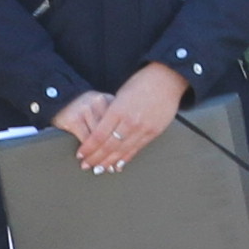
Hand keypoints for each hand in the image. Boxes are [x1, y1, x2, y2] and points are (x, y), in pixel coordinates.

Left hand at [67, 60, 187, 173]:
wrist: (167, 78)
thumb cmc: (142, 82)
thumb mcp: (121, 94)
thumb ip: (112, 112)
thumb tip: (102, 129)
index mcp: (118, 110)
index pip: (99, 135)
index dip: (88, 148)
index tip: (81, 154)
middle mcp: (130, 122)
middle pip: (109, 146)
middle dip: (96, 158)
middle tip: (87, 166)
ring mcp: (143, 129)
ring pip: (122, 151)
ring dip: (109, 162)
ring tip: (100, 169)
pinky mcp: (153, 132)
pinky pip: (137, 149)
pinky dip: (126, 158)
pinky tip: (118, 165)